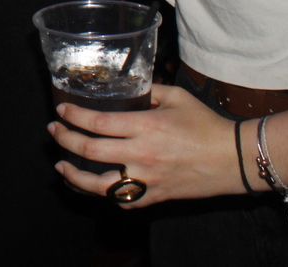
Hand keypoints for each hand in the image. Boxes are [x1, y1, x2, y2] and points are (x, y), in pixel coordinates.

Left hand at [48, 85, 243, 207]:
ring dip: (74, 176)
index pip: (97, 122)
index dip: (74, 116)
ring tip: (61, 166)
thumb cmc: (206, 124)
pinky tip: (97, 186)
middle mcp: (140, 154)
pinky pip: (124, 201)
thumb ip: (149, 91)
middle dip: (64, 139)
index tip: (62, 111)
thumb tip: (129, 87)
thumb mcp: (176, 97)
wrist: (233, 159)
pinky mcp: (155, 196)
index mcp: (145, 126)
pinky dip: (106, 195)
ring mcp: (147, 179)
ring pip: (99, 185)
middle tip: (54, 131)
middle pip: (89, 150)